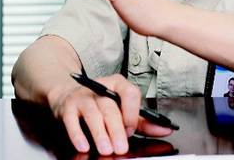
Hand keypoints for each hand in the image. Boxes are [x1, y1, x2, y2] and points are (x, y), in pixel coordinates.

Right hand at [47, 73, 172, 155]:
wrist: (70, 97)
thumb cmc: (102, 106)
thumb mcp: (123, 110)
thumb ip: (142, 121)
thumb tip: (165, 129)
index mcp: (118, 84)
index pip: (129, 93)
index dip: (132, 112)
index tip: (131, 129)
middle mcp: (100, 87)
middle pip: (110, 107)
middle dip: (116, 129)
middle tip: (121, 147)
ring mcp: (83, 96)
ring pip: (92, 114)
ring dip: (99, 133)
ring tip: (106, 149)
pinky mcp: (68, 106)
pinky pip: (71, 120)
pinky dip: (77, 134)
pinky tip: (84, 145)